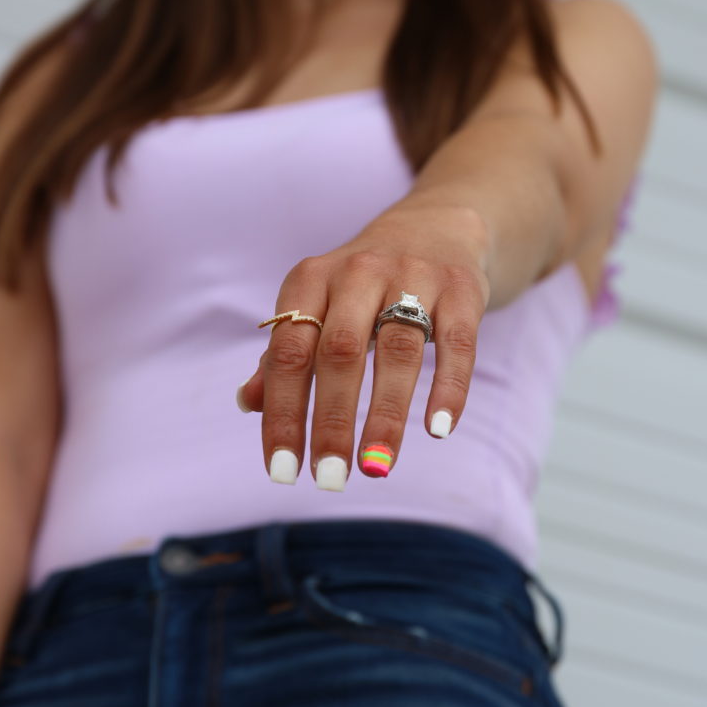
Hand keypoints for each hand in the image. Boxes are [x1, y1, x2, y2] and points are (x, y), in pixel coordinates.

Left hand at [236, 202, 490, 489]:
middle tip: (329, 479)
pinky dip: (448, 388)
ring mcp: (413, 277)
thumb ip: (285, 355)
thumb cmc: (363, 286)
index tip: (281, 470)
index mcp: (311, 280)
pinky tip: (437, 431)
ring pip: (397, 350)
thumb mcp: (317, 306)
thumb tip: (246, 404)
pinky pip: (457, 343)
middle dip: (332, 420)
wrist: (437, 228)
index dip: (283, 413)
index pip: (289, 353)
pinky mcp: (461, 289)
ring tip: (376, 468)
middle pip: (339, 352)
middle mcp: (358, 272)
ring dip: (386, 415)